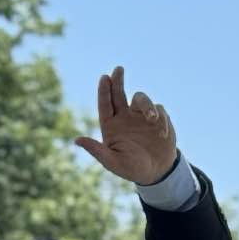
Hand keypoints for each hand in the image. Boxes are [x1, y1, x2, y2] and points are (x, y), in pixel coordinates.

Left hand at [73, 65, 179, 186]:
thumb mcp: (112, 162)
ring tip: (153, 119)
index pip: (105, 105)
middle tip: (118, 69)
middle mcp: (124, 117)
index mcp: (111, 126)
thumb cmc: (131, 168)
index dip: (104, 91)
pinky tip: (162, 134)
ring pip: (141, 99)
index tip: (104, 78)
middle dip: (118, 81)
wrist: (156, 170)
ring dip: (147, 106)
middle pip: (119, 93)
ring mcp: (141, 115)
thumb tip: (76, 140)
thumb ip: (96, 151)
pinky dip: (161, 120)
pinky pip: (159, 110)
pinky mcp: (158, 117)